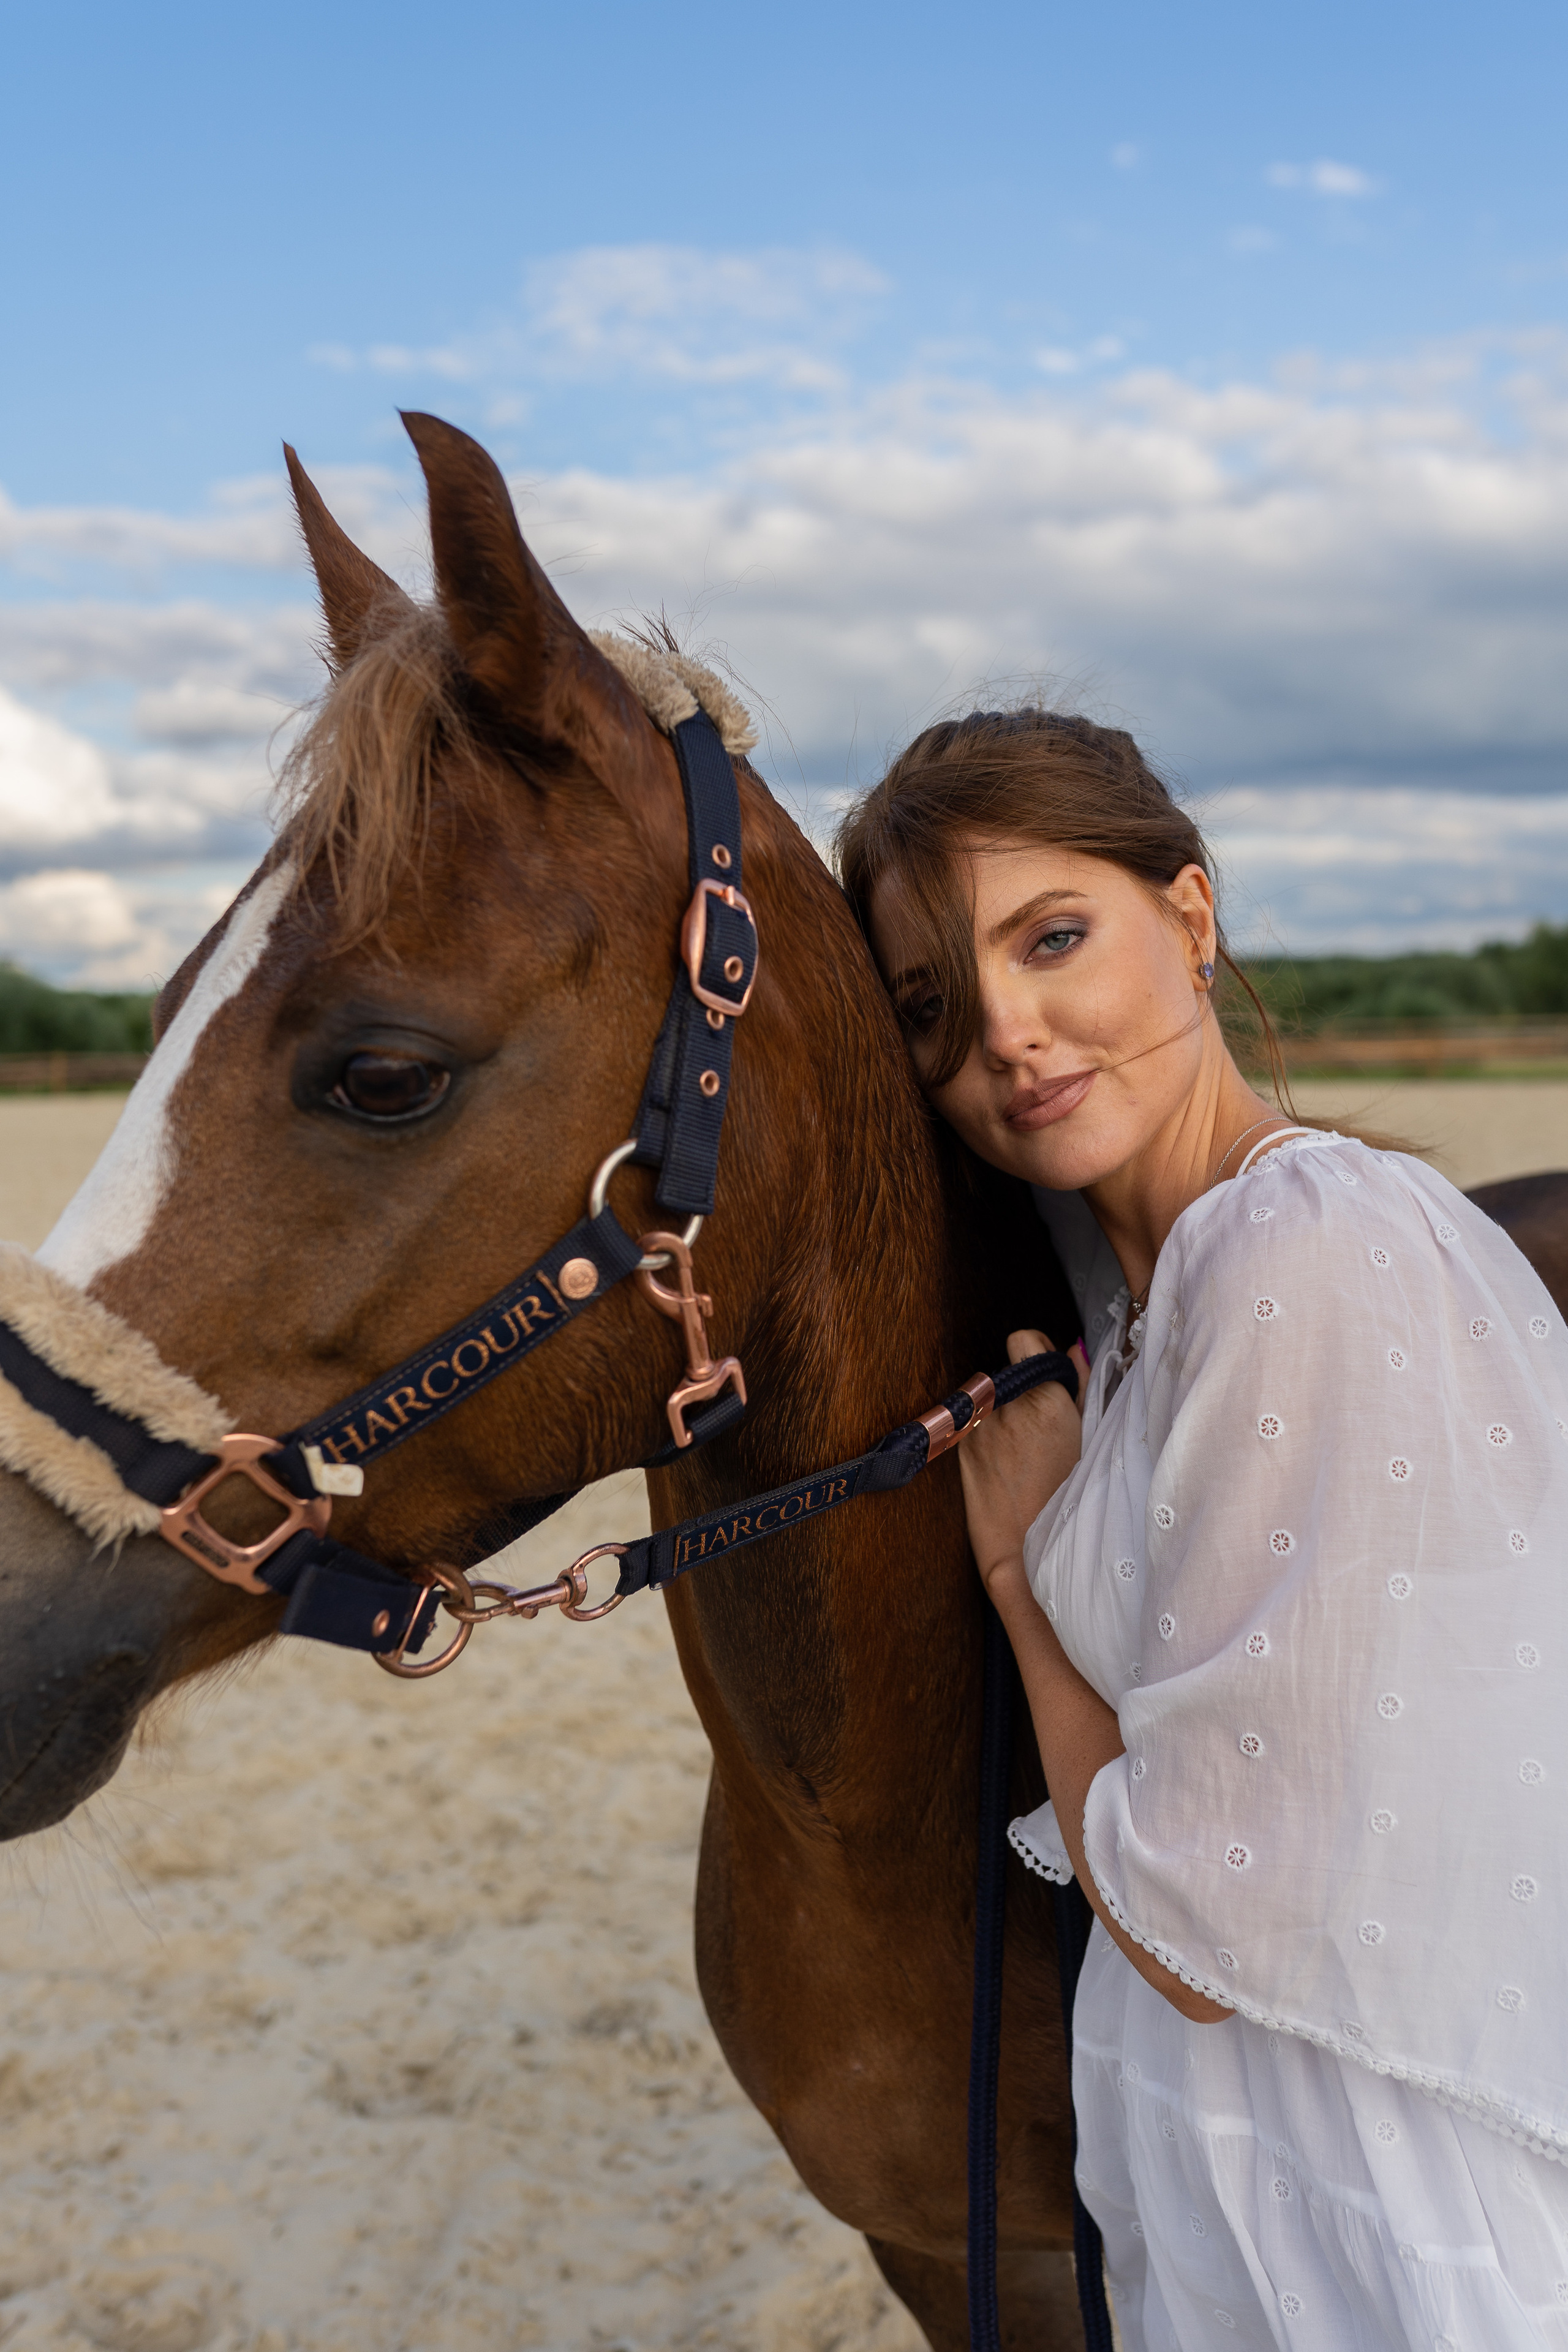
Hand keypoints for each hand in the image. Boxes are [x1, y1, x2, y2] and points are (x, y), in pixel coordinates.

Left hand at [959, 1329, 1087, 1597]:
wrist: (1025, 1555)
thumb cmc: (1069, 1503)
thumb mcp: (1091, 1439)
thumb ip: (1081, 1389)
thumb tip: (1072, 1353)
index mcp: (1043, 1398)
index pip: (1024, 1339)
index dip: (1038, 1352)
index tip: (1050, 1375)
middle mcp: (1004, 1405)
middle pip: (1008, 1369)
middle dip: (1025, 1386)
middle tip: (1045, 1424)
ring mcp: (977, 1426)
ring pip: (992, 1398)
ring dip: (1008, 1410)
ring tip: (1028, 1452)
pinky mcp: (961, 1447)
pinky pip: (978, 1423)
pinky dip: (992, 1433)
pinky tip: (1010, 1466)